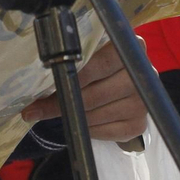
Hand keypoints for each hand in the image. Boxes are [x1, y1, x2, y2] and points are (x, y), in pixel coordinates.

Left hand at [21, 42, 147, 140]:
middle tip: (38, 107)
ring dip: (73, 115)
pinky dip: (86, 128)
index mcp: (131, 48)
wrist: (124, 80)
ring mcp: (142, 102)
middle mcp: (143, 75)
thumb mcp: (92, 52)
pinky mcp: (138, 124)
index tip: (52, 82)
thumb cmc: (100, 63)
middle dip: (65, 100)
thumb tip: (35, 85)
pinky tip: (79, 121)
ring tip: (56, 112)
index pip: (101, 62)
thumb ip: (71, 60)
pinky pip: (105, 131)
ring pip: (97, 114)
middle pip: (97, 93)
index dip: (75, 74)